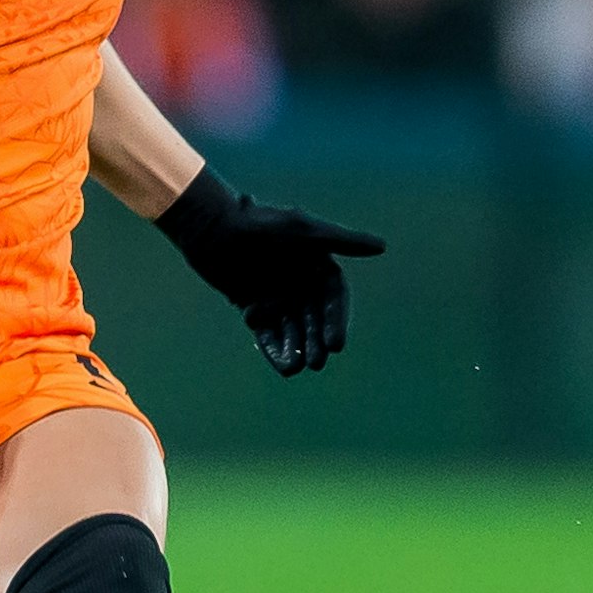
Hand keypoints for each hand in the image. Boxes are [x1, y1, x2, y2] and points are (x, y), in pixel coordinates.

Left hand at [152, 169, 384, 375]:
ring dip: (299, 348)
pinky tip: (284, 367)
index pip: (334, 299)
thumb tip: (381, 247)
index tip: (336, 343)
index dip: (336, 322)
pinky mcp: (255, 310)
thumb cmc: (259, 224)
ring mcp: (278, 298)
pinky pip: (269, 335)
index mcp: (317, 265)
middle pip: (315, 319)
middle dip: (317, 340)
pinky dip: (276, 350)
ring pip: (293, 330)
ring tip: (303, 366)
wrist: (211, 229)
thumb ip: (341, 241)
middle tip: (318, 361)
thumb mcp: (302, 231)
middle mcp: (300, 284)